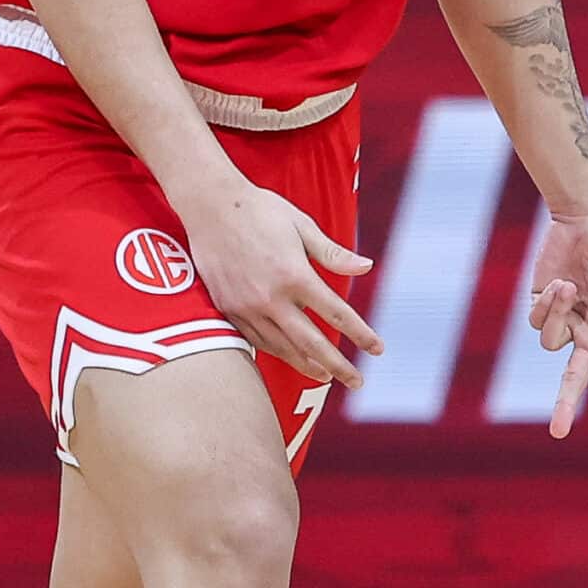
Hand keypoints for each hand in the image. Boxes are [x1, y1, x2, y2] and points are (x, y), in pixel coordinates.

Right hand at [180, 181, 383, 387]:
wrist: (209, 205)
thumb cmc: (259, 209)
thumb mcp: (301, 225)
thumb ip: (333, 254)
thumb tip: (367, 267)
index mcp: (294, 274)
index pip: (336, 314)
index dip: (361, 334)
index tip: (377, 349)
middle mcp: (271, 297)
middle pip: (312, 343)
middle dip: (338, 366)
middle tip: (357, 382)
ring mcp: (246, 306)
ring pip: (282, 348)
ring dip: (307, 365)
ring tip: (326, 377)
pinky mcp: (227, 309)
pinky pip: (256, 341)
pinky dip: (276, 352)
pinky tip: (289, 357)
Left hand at [525, 211, 587, 436]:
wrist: (585, 223)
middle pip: (574, 379)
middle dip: (565, 405)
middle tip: (558, 433)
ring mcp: (564, 323)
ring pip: (551, 341)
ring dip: (560, 313)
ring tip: (571, 285)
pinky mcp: (542, 308)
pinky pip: (538, 321)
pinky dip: (549, 303)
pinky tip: (560, 282)